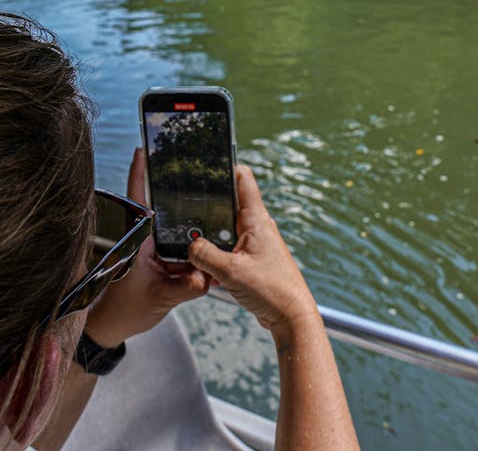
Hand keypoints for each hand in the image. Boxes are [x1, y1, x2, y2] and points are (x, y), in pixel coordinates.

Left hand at [83, 148, 210, 347]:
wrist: (115, 327)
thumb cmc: (126, 310)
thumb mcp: (159, 298)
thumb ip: (184, 288)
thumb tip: (205, 276)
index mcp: (138, 239)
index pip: (138, 200)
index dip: (140, 172)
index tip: (144, 148)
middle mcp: (146, 240)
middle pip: (162, 207)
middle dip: (178, 191)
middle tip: (197, 170)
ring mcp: (154, 250)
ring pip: (176, 229)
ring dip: (191, 224)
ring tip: (213, 208)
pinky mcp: (163, 262)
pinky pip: (182, 249)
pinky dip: (196, 248)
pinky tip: (212, 246)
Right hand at [188, 165, 318, 339]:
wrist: (291, 317)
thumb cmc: (272, 291)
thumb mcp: (230, 271)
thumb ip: (205, 254)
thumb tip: (189, 245)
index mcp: (257, 220)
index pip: (243, 179)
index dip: (226, 166)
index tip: (206, 160)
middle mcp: (257, 227)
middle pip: (229, 202)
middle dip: (209, 201)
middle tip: (186, 199)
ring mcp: (254, 243)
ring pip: (226, 227)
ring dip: (210, 231)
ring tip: (190, 233)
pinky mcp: (251, 259)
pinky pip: (227, 247)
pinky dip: (215, 251)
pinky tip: (202, 261)